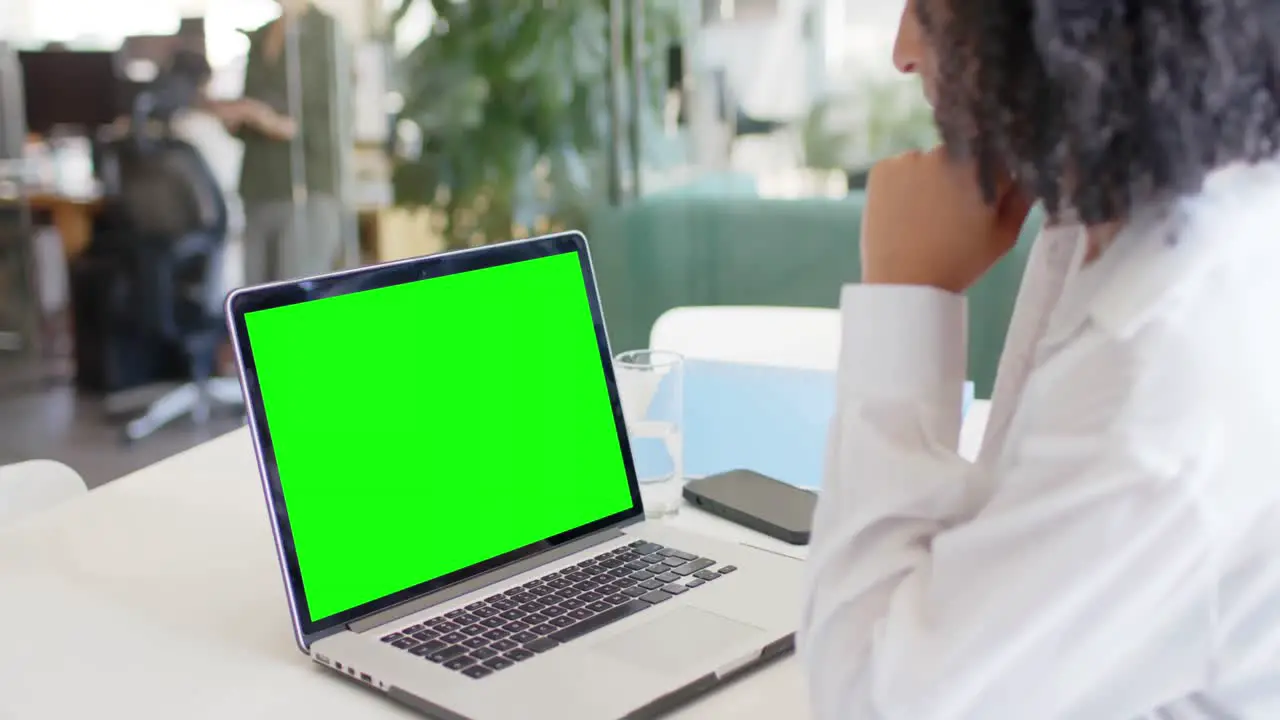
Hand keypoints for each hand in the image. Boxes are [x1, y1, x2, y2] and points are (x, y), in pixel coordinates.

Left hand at [860, 147, 1032, 293]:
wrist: (905, 282)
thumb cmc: (959, 262)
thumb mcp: (1003, 236)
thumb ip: (1022, 199)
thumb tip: (1028, 173)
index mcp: (979, 167)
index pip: (995, 160)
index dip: (993, 182)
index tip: (983, 205)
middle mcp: (944, 152)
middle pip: (960, 158)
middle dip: (961, 178)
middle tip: (951, 214)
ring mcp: (909, 158)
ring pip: (929, 163)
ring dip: (931, 180)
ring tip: (925, 216)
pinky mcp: (882, 168)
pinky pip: (901, 169)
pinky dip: (904, 185)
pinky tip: (905, 211)